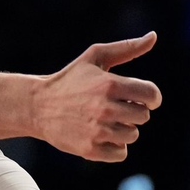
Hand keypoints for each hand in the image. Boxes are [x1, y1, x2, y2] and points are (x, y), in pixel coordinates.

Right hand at [32, 32, 162, 160]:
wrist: (36, 106)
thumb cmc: (70, 81)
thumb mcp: (94, 58)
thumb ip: (126, 48)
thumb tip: (154, 36)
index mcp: (109, 84)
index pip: (152, 95)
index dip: (149, 97)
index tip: (138, 98)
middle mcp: (105, 108)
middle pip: (143, 117)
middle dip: (130, 112)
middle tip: (110, 108)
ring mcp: (97, 130)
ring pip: (132, 135)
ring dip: (121, 129)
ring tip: (101, 121)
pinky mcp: (90, 149)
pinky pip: (120, 152)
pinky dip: (112, 147)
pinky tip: (97, 135)